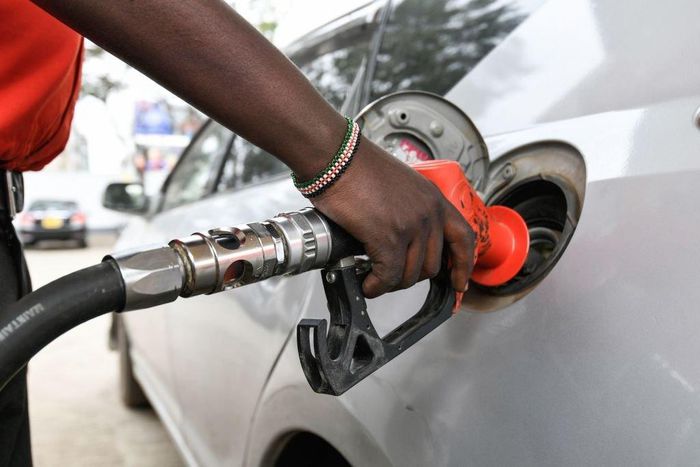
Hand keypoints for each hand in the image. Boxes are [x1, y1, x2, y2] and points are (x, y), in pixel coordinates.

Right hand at [311, 138, 474, 297]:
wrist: (337, 159)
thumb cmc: (357, 167)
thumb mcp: (400, 184)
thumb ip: (410, 209)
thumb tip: (404, 238)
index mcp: (434, 198)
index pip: (463, 238)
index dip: (463, 266)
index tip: (459, 282)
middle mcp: (428, 213)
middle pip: (433, 265)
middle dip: (411, 277)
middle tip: (392, 276)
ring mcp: (410, 226)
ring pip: (410, 275)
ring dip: (391, 283)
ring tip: (375, 278)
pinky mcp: (388, 238)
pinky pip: (388, 276)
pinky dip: (376, 286)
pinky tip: (367, 283)